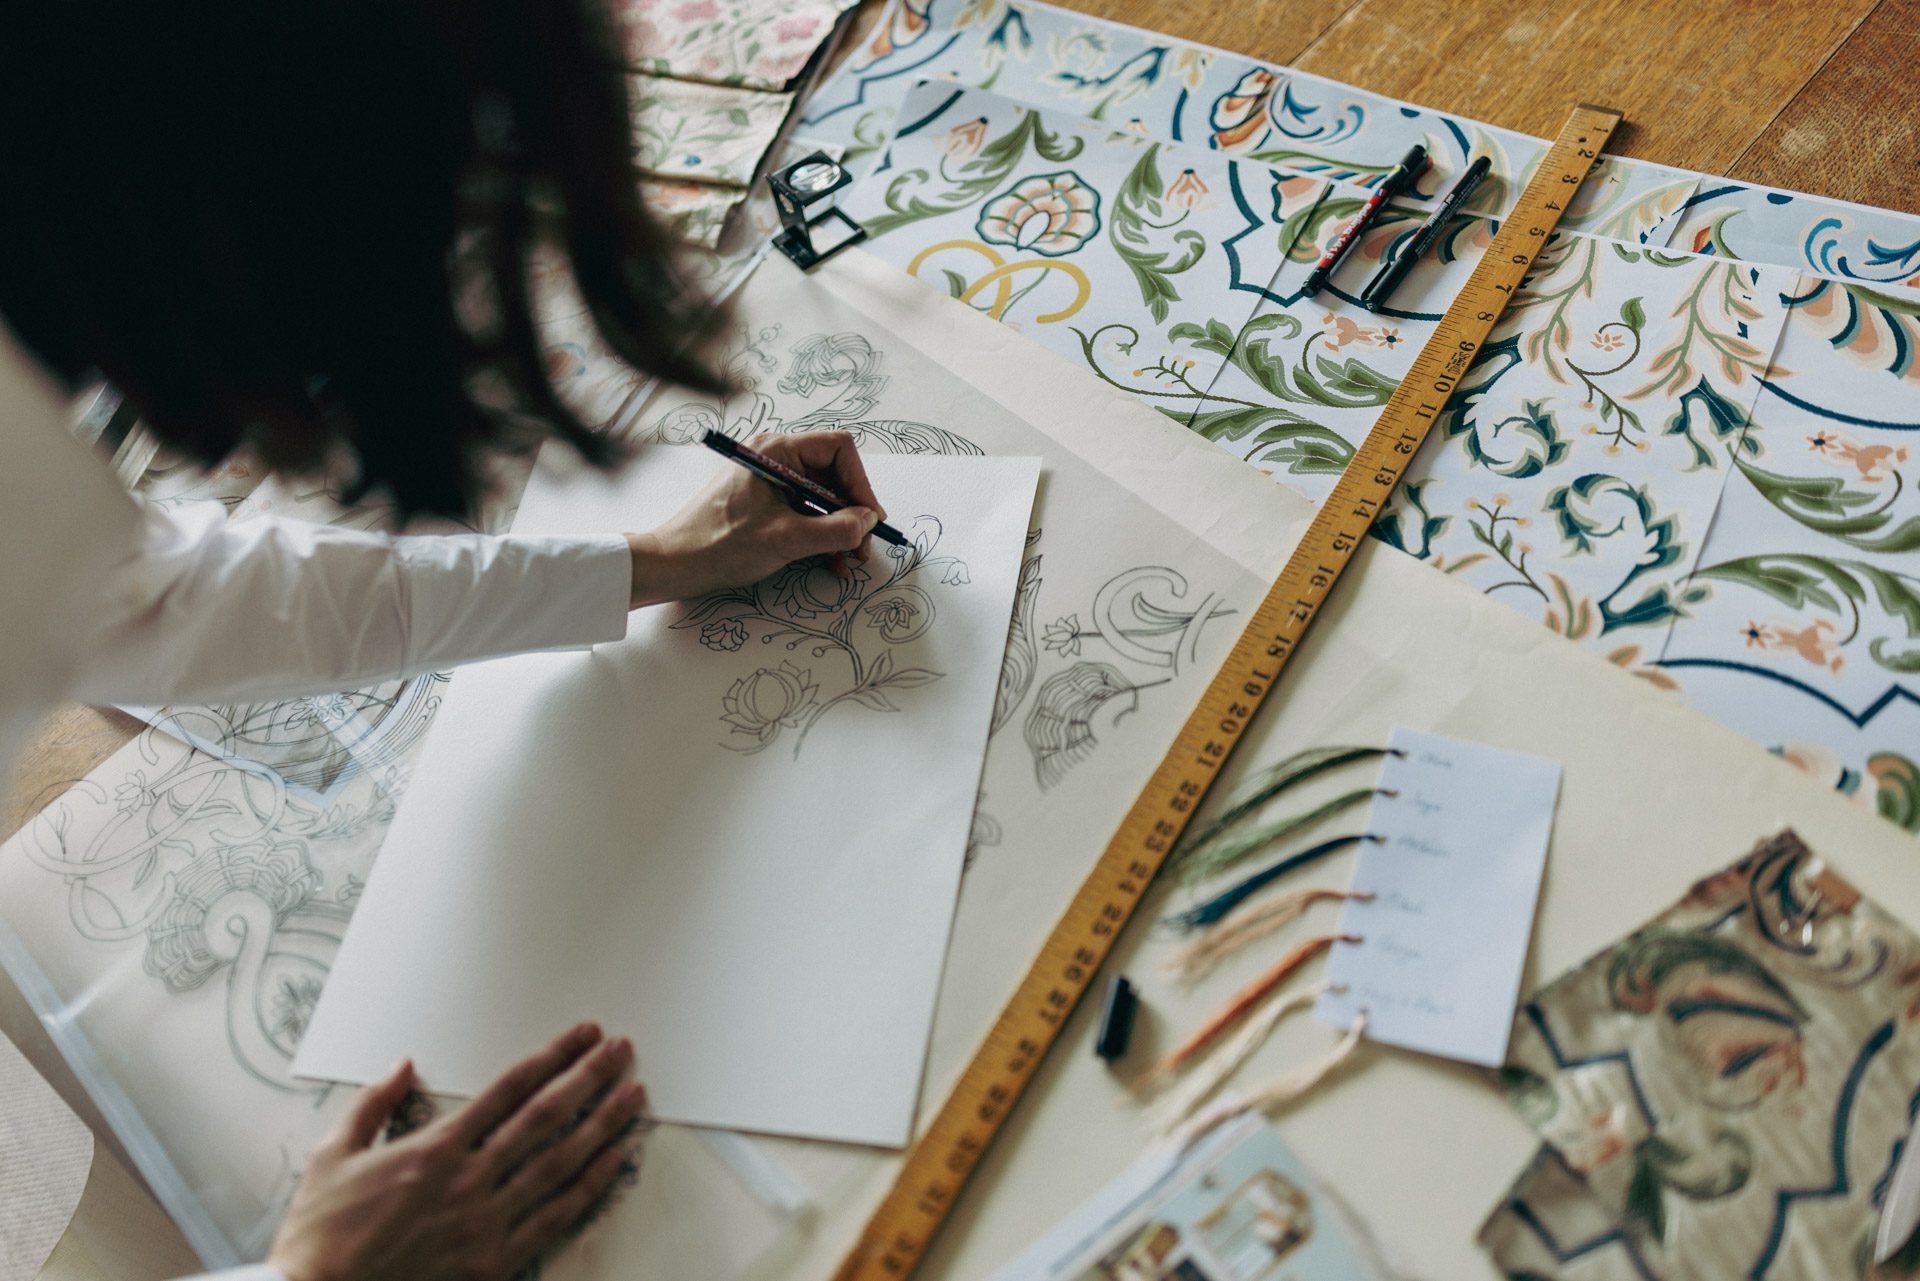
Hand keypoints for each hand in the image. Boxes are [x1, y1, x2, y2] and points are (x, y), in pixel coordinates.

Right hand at [267, 1024, 645, 1280]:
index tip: (582, 1036)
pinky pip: (555, 1218)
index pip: (509, 1088)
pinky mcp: (494, 1261)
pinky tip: (614, 1162)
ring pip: (560, 1163)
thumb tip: (402, 1064)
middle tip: (621, 1050)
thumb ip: (372, 1104)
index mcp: (434, 1149)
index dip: (552, 1057)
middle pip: (545, 1117)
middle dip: (589, 1078)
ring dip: (603, 1126)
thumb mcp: (331, 1156)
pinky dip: (589, 1187)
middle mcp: (468, 1180)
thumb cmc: (321, 1236)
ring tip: (634, 1097)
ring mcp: (486, 1222)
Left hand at [625, 430, 886, 608]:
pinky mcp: (763, 499)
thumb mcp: (786, 539)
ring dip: (838, 527)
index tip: (870, 518)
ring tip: (846, 560)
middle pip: (832, 474)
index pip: (838, 449)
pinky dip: (819, 532)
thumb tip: (868, 521)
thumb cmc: (719, 545)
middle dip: (852, 511)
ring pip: (820, 496)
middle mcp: (774, 456)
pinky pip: (803, 509)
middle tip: (863, 546)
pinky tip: (827, 559)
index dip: (860, 484)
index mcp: (776, 450)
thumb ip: (835, 530)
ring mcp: (768, 477)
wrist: (674, 563)